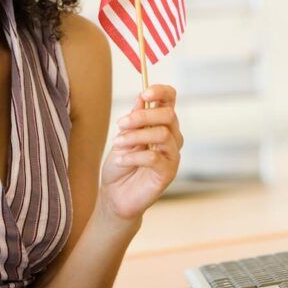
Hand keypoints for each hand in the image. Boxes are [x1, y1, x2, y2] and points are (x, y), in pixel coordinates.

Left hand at [99, 84, 182, 223]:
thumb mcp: (123, 136)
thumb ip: (134, 119)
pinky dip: (133, 156)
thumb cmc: (121, 164)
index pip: (170, 100)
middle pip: (168, 115)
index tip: (144, 94)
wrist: (115, 195)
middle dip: (142, 116)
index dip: (161, 92)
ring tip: (117, 143)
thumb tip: (141, 97)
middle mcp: (171, 137)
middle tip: (121, 123)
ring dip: (135, 136)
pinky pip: (155, 157)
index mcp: (161, 124)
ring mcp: (172, 155)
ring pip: (162, 134)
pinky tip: (121, 160)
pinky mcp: (168, 173)